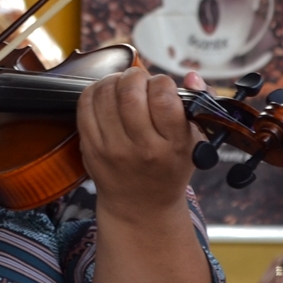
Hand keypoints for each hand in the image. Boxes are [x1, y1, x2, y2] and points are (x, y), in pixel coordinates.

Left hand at [78, 68, 205, 220]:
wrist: (141, 206)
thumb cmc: (170, 168)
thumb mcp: (194, 141)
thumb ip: (198, 104)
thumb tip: (191, 76)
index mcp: (172, 146)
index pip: (163, 97)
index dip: (162, 82)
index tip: (162, 87)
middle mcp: (141, 148)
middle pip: (129, 93)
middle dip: (135, 76)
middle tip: (140, 81)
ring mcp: (111, 149)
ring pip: (104, 94)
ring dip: (115, 80)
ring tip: (124, 86)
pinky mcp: (89, 147)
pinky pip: (85, 104)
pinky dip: (96, 90)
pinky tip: (107, 94)